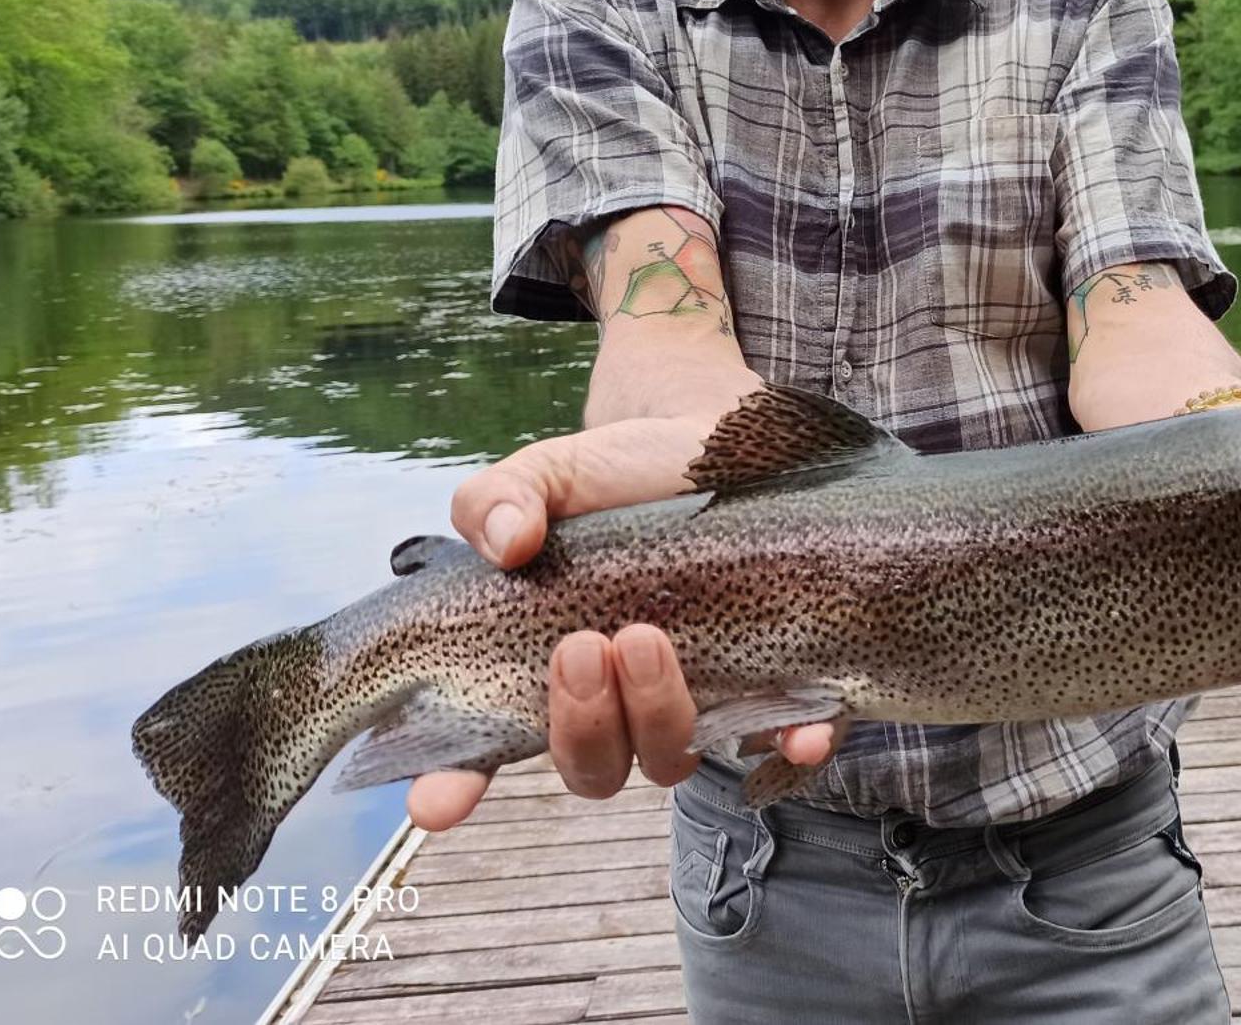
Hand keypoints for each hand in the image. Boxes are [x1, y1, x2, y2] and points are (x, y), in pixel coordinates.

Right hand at [406, 417, 844, 829]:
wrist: (712, 440)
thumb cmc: (616, 475)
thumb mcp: (549, 475)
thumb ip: (500, 499)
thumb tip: (505, 542)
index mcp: (541, 672)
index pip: (483, 753)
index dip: (454, 788)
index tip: (437, 801)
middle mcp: (615, 706)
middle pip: (590, 765)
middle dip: (580, 723)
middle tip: (583, 648)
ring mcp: (693, 702)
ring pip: (670, 759)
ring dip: (657, 716)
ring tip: (648, 638)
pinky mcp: (771, 686)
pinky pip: (782, 740)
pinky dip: (790, 744)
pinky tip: (803, 730)